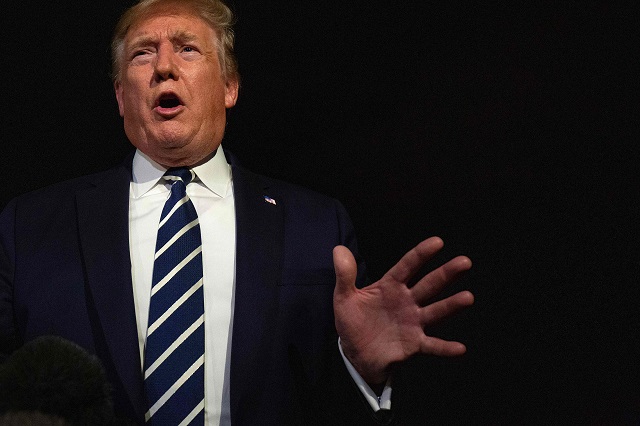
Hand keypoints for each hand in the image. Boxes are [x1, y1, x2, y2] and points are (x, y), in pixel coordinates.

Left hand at [333, 237, 473, 385]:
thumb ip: (345, 274)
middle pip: (429, 284)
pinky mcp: (414, 344)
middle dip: (446, 273)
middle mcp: (407, 301)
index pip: (407, 266)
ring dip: (451, 305)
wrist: (356, 353)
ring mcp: (413, 322)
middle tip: (465, 262)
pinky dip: (445, 347)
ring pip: (435, 311)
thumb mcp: (344, 297)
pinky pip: (432, 345)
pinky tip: (460, 348)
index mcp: (390, 286)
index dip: (421, 254)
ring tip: (468, 297)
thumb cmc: (353, 321)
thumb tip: (338, 249)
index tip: (438, 242)